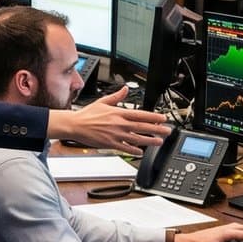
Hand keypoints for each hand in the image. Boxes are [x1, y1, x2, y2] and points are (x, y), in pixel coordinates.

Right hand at [50, 85, 169, 151]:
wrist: (75, 125)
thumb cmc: (87, 114)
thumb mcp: (103, 102)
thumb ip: (117, 97)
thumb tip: (125, 89)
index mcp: (118, 113)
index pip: (140, 114)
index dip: (154, 117)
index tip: (163, 118)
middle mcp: (119, 124)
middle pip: (142, 127)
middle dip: (157, 129)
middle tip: (167, 131)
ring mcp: (116, 135)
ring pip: (137, 138)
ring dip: (150, 140)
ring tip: (159, 141)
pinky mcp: (110, 144)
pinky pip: (126, 148)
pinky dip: (134, 151)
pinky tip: (141, 152)